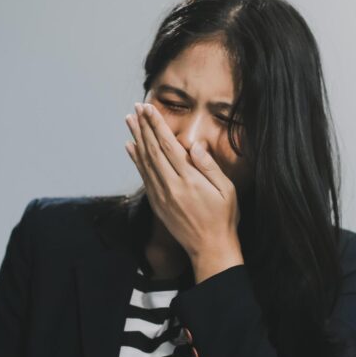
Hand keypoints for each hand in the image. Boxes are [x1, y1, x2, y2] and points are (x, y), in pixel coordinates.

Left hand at [124, 102, 243, 278]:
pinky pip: (143, 176)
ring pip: (145, 161)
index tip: (148, 109)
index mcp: (189, 180)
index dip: (157, 125)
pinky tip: (130, 147)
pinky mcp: (158, 204)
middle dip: (143, 127)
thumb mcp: (226, 190)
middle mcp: (171, 186)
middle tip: (136, 108)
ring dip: (136, 139)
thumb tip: (194, 145)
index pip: (168, 146)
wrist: (210, 249)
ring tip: (129, 121)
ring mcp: (162, 196)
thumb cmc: (223, 218)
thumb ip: (209, 166)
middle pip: (152, 150)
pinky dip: (136, 160)